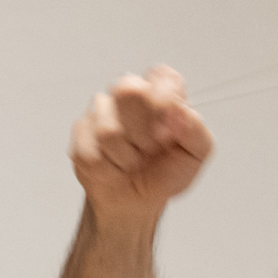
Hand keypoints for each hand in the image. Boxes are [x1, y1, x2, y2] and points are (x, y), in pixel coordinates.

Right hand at [70, 66, 212, 224]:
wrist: (136, 201)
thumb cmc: (165, 173)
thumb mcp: (195, 154)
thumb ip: (195, 129)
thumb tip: (180, 112)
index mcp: (160, 91)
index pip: (161, 76)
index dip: (163, 100)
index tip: (168, 132)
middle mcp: (130, 93)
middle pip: (127, 89)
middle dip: (142, 132)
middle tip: (150, 150)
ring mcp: (102, 110)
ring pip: (108, 129)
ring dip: (126, 158)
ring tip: (132, 163)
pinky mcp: (82, 132)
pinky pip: (92, 153)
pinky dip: (109, 171)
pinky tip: (115, 171)